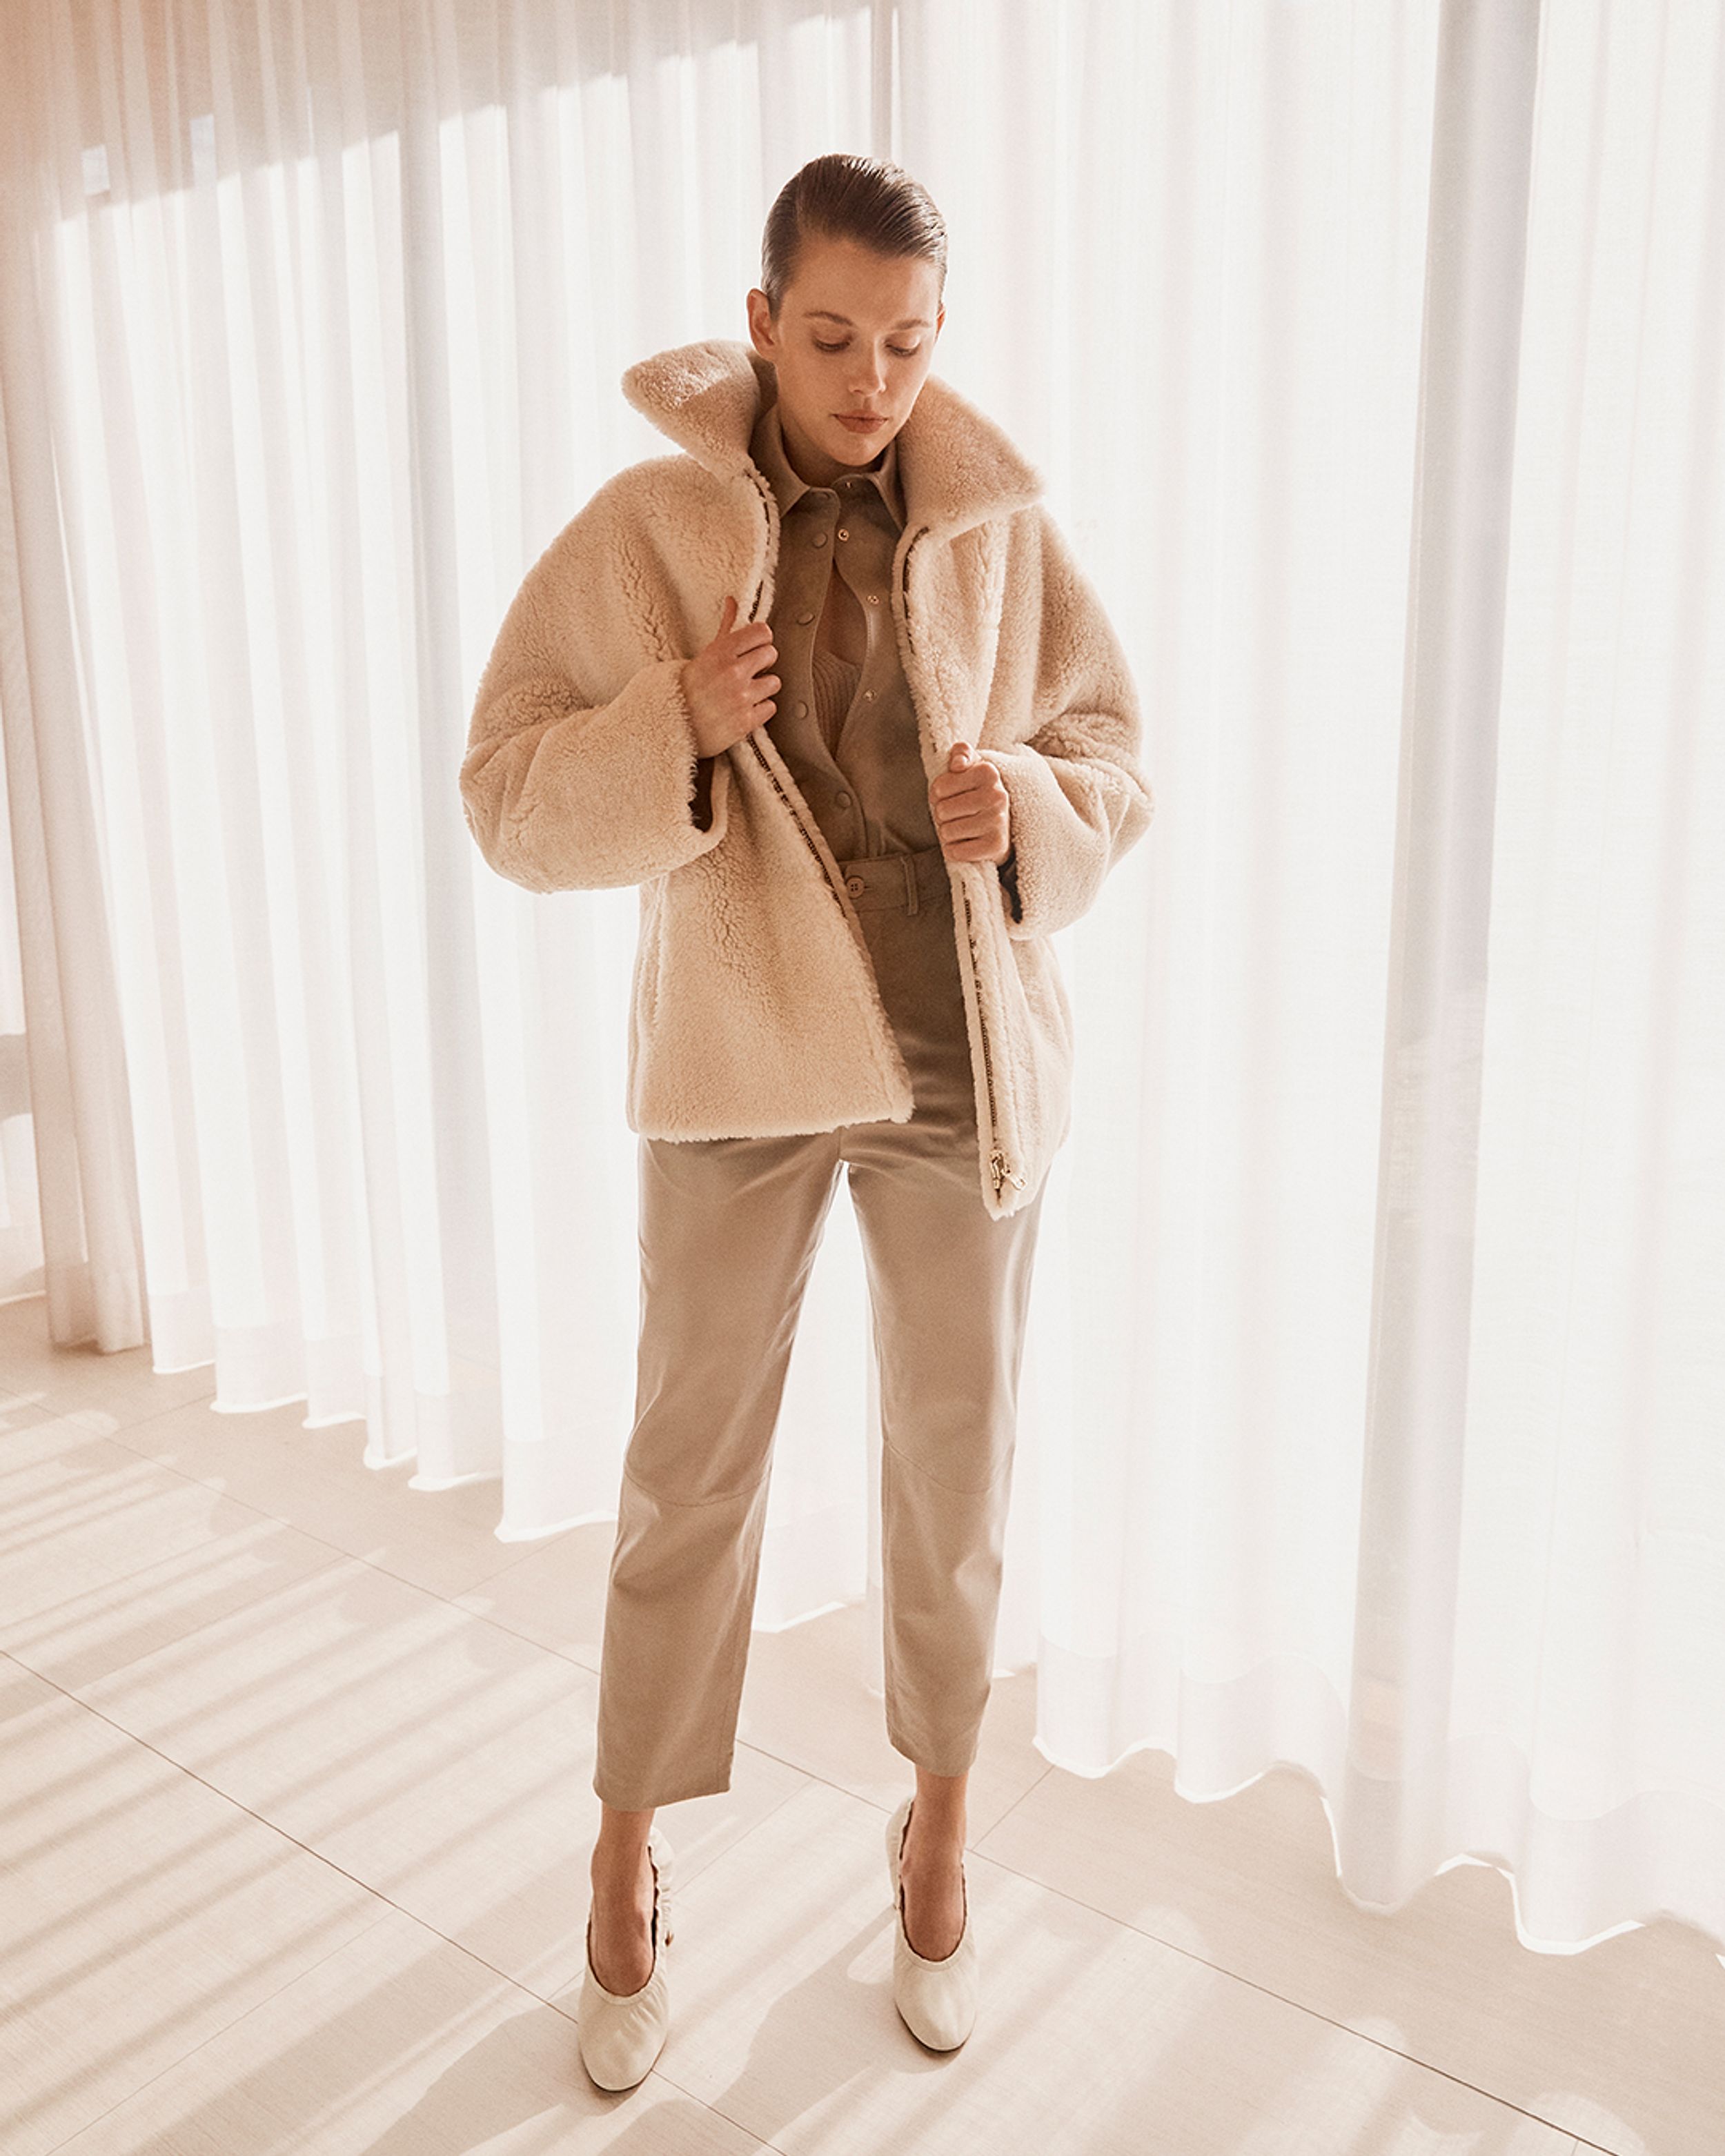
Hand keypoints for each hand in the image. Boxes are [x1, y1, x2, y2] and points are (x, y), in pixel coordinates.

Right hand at [679, 595, 779, 758]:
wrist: (673, 725)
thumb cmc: (689, 689)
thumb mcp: (705, 654)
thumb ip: (726, 628)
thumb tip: (733, 601)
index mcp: (721, 652)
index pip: (762, 632)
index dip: (761, 640)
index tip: (755, 647)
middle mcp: (732, 672)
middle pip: (772, 654)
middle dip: (762, 663)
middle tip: (748, 672)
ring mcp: (740, 697)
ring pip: (774, 682)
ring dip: (763, 688)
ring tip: (744, 692)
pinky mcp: (746, 721)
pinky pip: (771, 707)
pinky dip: (760, 710)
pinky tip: (744, 709)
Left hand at [929, 740, 1010, 865]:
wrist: (1004, 827)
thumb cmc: (977, 794)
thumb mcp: (970, 767)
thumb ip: (961, 753)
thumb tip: (957, 763)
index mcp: (988, 772)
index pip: (938, 788)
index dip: (937, 795)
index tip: (951, 796)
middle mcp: (997, 795)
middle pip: (942, 811)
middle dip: (942, 816)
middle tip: (956, 815)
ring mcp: (998, 821)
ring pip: (947, 832)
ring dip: (948, 833)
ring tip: (962, 828)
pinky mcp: (996, 846)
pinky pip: (955, 852)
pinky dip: (954, 851)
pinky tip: (966, 843)